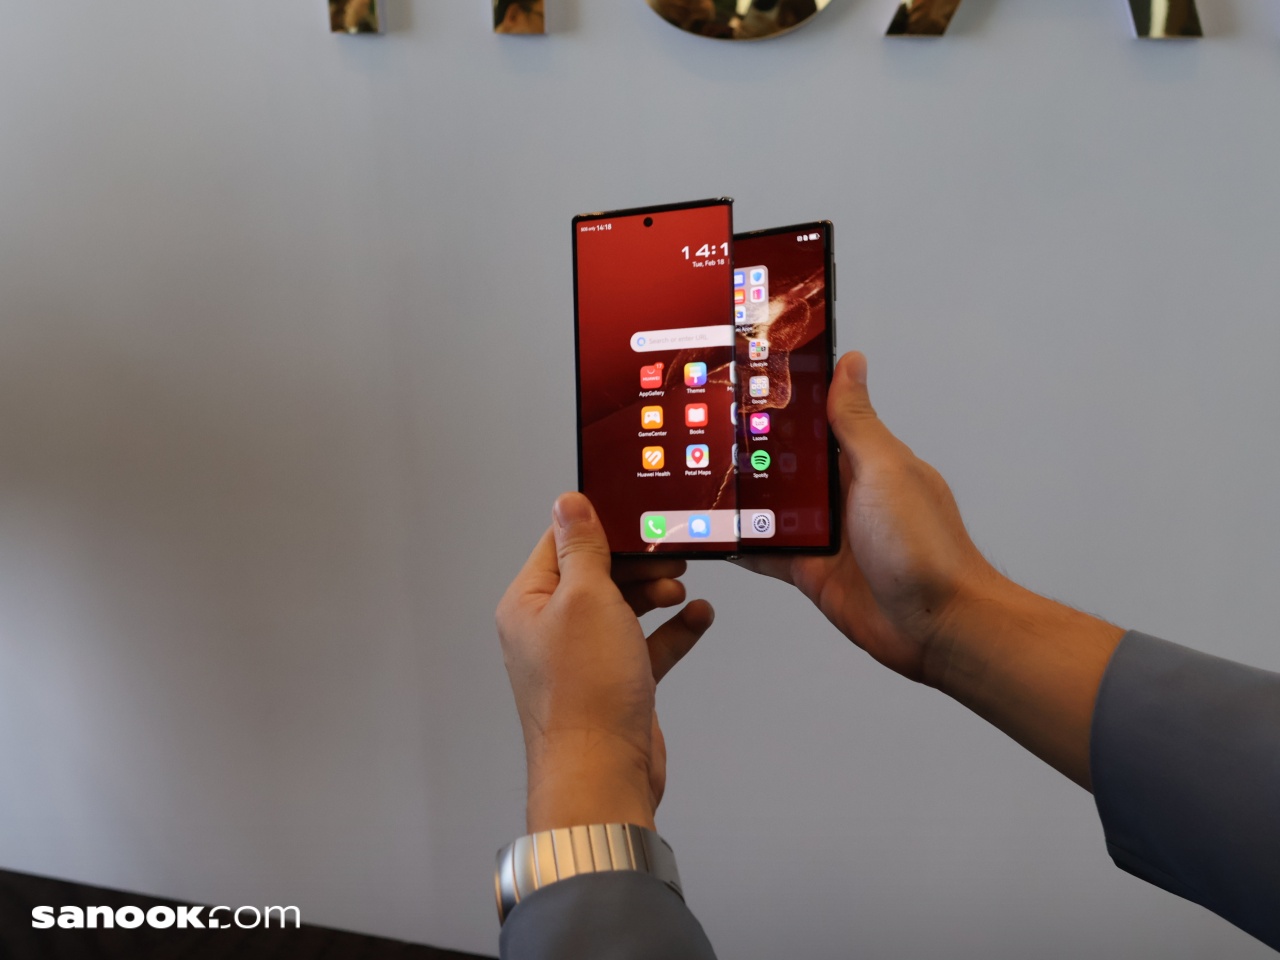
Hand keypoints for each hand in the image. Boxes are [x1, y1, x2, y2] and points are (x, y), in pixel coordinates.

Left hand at [497, 492, 713, 831]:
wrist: (603, 774)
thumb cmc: (585, 695)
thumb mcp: (586, 598)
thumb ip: (583, 548)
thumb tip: (570, 503)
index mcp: (529, 604)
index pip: (561, 544)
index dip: (601, 525)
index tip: (638, 515)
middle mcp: (550, 628)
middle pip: (597, 573)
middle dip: (637, 561)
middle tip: (670, 555)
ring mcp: (583, 657)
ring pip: (624, 606)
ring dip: (657, 592)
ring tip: (680, 586)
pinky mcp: (615, 682)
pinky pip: (647, 643)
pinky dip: (673, 629)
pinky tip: (698, 617)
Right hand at [738, 351, 999, 685]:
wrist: (936, 626)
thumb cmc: (926, 547)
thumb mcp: (885, 469)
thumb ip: (856, 421)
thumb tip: (850, 364)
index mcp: (866, 459)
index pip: (820, 419)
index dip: (788, 401)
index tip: (750, 380)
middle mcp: (845, 493)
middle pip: (789, 463)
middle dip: (753, 451)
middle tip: (707, 432)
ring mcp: (829, 534)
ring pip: (774, 507)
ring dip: (744, 498)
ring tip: (701, 479)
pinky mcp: (813, 571)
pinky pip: (769, 553)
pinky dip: (743, 545)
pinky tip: (716, 535)